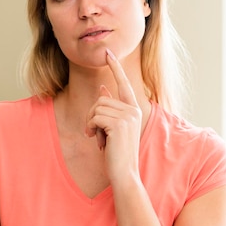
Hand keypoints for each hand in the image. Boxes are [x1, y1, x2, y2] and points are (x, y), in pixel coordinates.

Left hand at [86, 49, 142, 181]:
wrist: (124, 173)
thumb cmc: (117, 152)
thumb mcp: (112, 128)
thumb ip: (110, 108)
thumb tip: (104, 88)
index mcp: (134, 109)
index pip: (123, 83)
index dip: (115, 68)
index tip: (108, 53)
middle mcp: (133, 109)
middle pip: (101, 99)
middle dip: (92, 117)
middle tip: (96, 134)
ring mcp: (128, 116)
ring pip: (96, 107)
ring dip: (91, 124)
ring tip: (99, 140)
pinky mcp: (119, 123)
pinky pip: (95, 117)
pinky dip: (91, 129)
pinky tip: (99, 143)